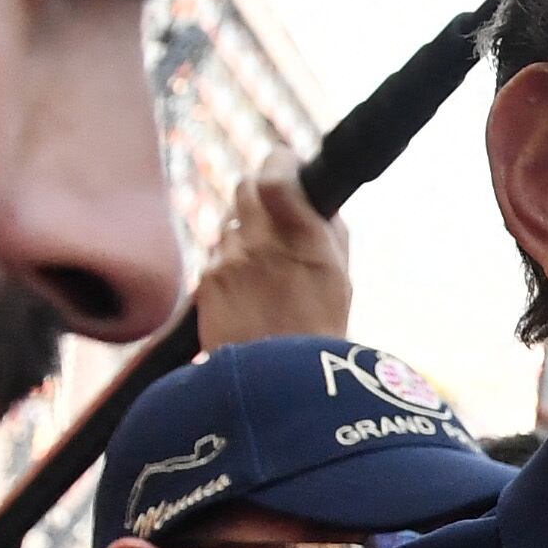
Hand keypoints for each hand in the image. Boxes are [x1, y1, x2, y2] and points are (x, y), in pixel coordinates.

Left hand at [194, 154, 352, 347]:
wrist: (279, 386)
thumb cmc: (319, 333)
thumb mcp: (342, 276)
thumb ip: (325, 229)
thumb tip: (312, 196)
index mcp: (305, 237)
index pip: (275, 171)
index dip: (279, 162)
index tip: (288, 166)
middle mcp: (263, 242)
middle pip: (244, 186)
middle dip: (259, 193)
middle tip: (274, 212)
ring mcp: (229, 260)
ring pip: (229, 223)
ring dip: (244, 233)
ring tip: (263, 269)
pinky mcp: (206, 281)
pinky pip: (215, 256)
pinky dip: (229, 265)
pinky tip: (246, 292)